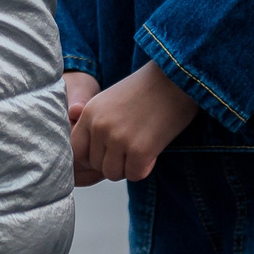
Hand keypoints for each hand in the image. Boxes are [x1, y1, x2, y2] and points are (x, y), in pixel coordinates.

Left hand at [70, 64, 199, 183]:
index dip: (93, 156)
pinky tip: (153, 151)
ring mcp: (118, 139)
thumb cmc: (147, 90)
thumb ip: (97, 125)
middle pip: (96, 165)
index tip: (110, 152)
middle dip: (114, 161)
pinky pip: (135, 175)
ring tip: (142, 148)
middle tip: (132, 147)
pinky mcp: (140, 150)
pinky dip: (145, 168)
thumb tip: (89, 160)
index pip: (77, 150)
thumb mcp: (110, 101)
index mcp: (89, 112)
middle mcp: (99, 126)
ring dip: (128, 167)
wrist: (176, 78)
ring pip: (113, 173)